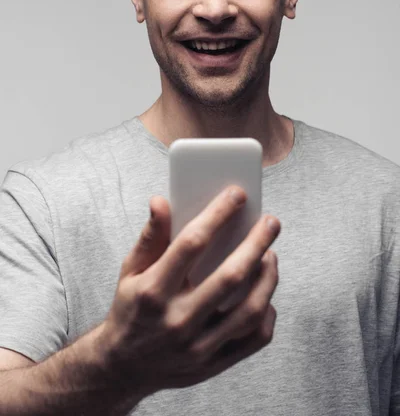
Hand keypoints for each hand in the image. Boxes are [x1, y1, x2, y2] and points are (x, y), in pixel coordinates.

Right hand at [101, 185, 279, 396]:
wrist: (122, 368)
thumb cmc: (130, 309)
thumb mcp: (130, 270)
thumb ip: (150, 236)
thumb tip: (161, 201)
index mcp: (153, 291)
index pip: (191, 244)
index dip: (218, 214)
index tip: (237, 194)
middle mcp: (176, 320)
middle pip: (230, 277)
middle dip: (257, 243)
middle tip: (271, 222)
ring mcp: (197, 347)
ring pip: (249, 310)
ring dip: (267, 278)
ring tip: (270, 255)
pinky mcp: (212, 364)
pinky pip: (254, 339)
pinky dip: (267, 313)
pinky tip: (264, 292)